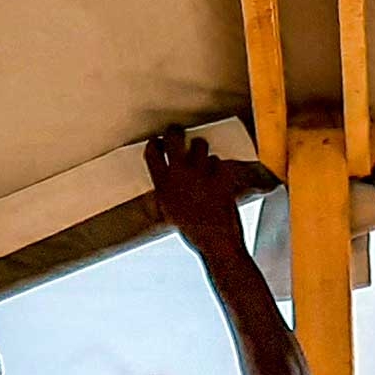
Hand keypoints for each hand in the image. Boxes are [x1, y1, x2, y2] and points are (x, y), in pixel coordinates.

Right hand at [146, 126, 253, 256]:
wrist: (217, 241)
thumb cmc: (193, 232)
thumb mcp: (170, 213)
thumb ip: (165, 192)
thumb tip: (163, 180)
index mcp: (163, 186)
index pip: (153, 152)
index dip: (155, 144)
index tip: (158, 142)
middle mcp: (180, 175)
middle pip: (174, 137)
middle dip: (175, 132)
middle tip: (177, 132)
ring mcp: (202, 173)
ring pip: (200, 144)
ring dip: (200, 148)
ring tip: (201, 157)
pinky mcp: (221, 174)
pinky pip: (218, 161)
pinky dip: (218, 167)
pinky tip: (217, 177)